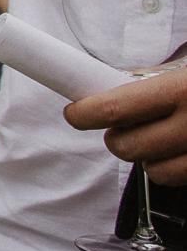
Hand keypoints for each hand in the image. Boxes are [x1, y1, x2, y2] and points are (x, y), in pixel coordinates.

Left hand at [68, 68, 186, 185]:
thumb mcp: (184, 70)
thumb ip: (151, 78)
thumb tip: (106, 86)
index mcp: (181, 89)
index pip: (114, 109)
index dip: (84, 113)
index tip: (74, 113)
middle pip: (125, 146)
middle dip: (116, 136)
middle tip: (125, 124)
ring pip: (153, 171)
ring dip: (146, 155)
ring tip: (160, 135)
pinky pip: (176, 180)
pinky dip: (172, 168)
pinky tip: (177, 150)